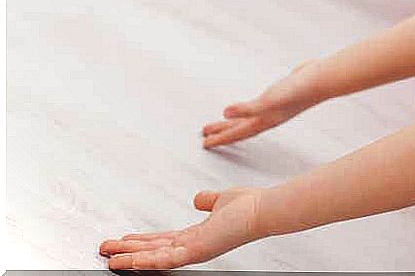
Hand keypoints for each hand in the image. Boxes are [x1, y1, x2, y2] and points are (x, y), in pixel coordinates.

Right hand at [98, 186, 265, 268]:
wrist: (262, 210)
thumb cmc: (249, 206)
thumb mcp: (221, 201)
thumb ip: (209, 201)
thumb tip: (199, 199)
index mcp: (197, 234)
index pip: (163, 240)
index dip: (143, 241)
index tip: (125, 238)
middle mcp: (193, 245)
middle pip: (154, 249)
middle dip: (129, 250)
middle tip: (106, 249)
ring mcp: (194, 251)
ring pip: (155, 257)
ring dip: (131, 258)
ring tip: (110, 257)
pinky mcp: (197, 251)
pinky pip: (166, 259)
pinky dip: (146, 260)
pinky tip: (130, 260)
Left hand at [202, 59, 324, 148]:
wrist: (320, 79)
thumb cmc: (299, 92)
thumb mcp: (269, 99)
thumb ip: (247, 108)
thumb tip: (226, 112)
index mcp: (264, 120)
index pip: (238, 133)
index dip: (221, 138)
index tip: (206, 143)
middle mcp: (268, 117)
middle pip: (240, 128)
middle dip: (223, 132)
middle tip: (207, 135)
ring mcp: (274, 107)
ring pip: (248, 118)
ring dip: (234, 122)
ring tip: (221, 122)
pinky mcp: (279, 96)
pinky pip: (256, 106)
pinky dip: (248, 108)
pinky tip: (249, 105)